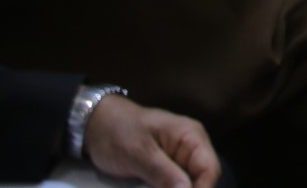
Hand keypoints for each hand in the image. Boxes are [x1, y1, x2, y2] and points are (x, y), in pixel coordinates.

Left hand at [82, 93, 221, 187]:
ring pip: (188, 183)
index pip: (209, 168)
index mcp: (191, 137)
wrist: (96, 124)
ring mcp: (179, 157)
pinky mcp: (166, 167)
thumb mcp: (139, 154)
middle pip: (202, 178)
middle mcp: (191, 147)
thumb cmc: (118, 133)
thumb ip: (164, 173)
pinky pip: (175, 184)